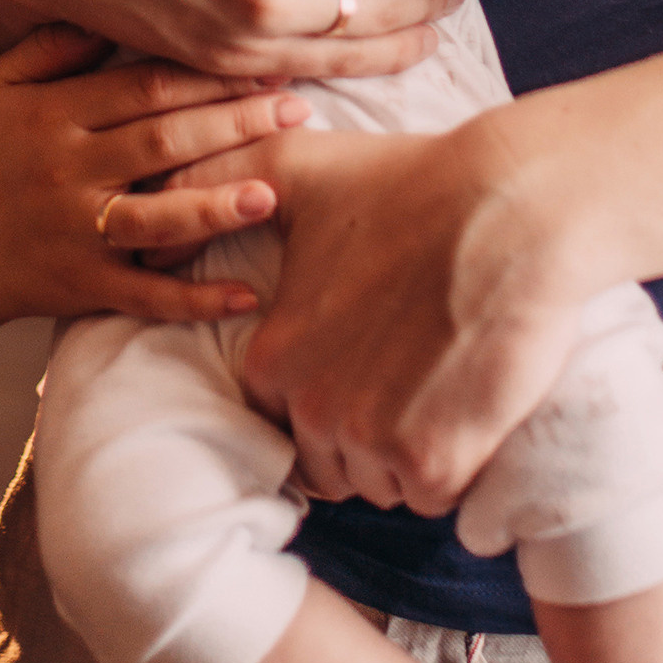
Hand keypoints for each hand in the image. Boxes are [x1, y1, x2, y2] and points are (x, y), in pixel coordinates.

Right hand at [0, 23, 315, 325]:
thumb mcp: (6, 87)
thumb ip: (57, 45)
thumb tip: (116, 9)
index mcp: (55, 116)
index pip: (143, 86)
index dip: (207, 72)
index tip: (265, 59)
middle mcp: (69, 172)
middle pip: (162, 141)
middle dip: (235, 123)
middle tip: (298, 108)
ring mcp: (79, 233)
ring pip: (157, 219)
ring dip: (217, 206)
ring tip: (273, 191)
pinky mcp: (87, 286)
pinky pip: (147, 295)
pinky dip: (196, 298)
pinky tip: (246, 294)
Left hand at [200, 107, 614, 509]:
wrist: (512, 206)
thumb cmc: (411, 181)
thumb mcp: (296, 166)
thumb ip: (217, 184)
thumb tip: (150, 217)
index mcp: (274, 355)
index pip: (285, 418)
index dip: (330, 393)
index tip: (368, 358)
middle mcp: (312, 406)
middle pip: (334, 461)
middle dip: (367, 431)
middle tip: (412, 369)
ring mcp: (373, 438)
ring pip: (384, 484)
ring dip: (411, 452)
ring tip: (441, 380)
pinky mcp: (436, 458)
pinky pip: (433, 496)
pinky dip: (455, 464)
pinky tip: (469, 401)